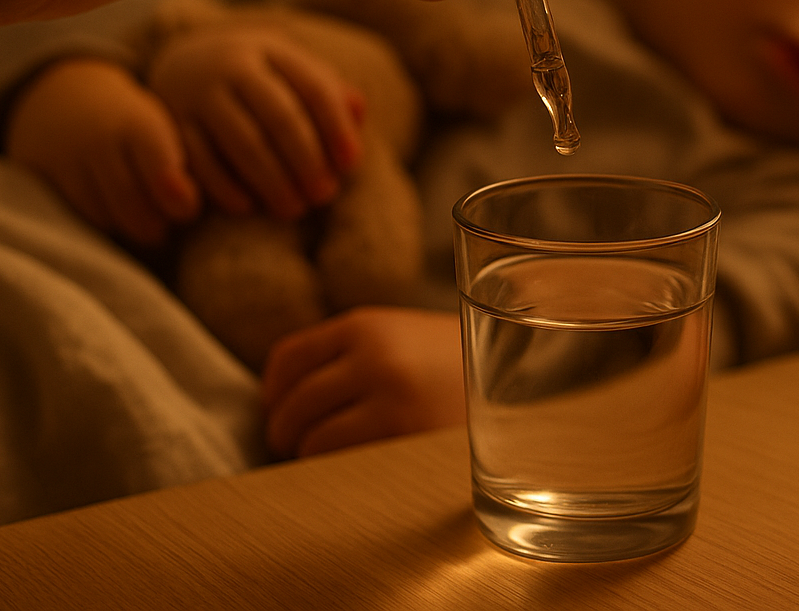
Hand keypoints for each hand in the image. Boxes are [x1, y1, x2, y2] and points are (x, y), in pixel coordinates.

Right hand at [5, 58, 199, 245]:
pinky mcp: (42, 172)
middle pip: (128, 198)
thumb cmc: (130, 122)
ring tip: (143, 224)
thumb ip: (177, 167)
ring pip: (101, 210)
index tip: (188, 211)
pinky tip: (115, 215)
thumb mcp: (159, 130)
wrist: (68, 95)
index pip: (159, 169)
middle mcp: (99, 137)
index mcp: (139, 124)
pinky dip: (101, 220)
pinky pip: (75, 211)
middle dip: (152, 223)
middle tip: (164, 229)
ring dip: (127, 226)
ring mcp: (67, 155)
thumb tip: (187, 210)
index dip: (176, 196)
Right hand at [147, 23, 363, 219]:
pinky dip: (226, 188)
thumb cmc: (260, 78)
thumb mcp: (291, 71)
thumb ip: (328, 90)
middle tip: (325, 195)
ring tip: (294, 209)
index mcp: (272, 49)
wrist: (185, 61)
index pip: (314, 87)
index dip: (337, 127)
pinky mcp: (171, 121)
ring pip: (243, 142)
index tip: (352, 164)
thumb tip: (359, 112)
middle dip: (308, 160)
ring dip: (273, 181)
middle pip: (280, 116)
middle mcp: (233, 65)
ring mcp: (198, 92)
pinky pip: (201, 161)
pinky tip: (249, 208)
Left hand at [263, 307, 465, 458]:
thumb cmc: (459, 365)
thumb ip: (352, 352)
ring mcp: (389, 399)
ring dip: (311, 457)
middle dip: (286, 431)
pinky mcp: (404, 439)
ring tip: (330, 461)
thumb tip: (283, 395)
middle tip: (297, 445)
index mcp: (368, 325)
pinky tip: (354, 470)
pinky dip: (337, 472)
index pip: (288, 358)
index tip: (277, 409)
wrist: (525, 378)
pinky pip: (341, 464)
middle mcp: (373, 356)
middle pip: (291, 403)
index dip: (273, 391)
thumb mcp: (405, 336)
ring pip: (311, 439)